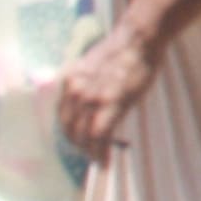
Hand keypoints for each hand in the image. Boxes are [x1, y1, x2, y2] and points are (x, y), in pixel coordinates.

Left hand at [55, 26, 155, 157]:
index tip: (77, 142)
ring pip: (83, 136)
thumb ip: (85, 85)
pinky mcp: (110, 105)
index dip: (69, 133)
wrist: (138, 39)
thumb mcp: (93, 66)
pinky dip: (100, 152)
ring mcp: (91, 99)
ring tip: (98, 160)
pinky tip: (104, 161)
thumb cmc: (123, 50)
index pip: (63, 117)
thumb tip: (88, 103)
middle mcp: (74, 92)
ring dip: (89, 152)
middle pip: (69, 129)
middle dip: (77, 146)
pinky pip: (99, 136)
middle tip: (88, 154)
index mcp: (69, 82)